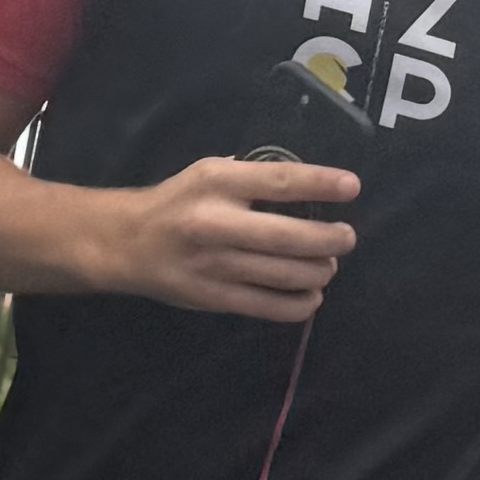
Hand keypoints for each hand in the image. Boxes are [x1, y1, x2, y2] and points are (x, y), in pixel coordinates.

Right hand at [106, 149, 359, 320]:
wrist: (127, 243)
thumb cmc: (177, 202)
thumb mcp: (208, 173)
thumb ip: (251, 177)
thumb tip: (307, 184)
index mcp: (217, 182)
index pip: (280, 182)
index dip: (320, 184)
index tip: (352, 187)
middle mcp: (217, 223)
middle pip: (289, 236)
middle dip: (329, 239)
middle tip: (347, 237)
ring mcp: (215, 264)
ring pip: (284, 275)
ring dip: (319, 272)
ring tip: (327, 266)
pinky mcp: (214, 298)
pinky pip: (268, 307)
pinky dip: (299, 305)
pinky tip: (311, 296)